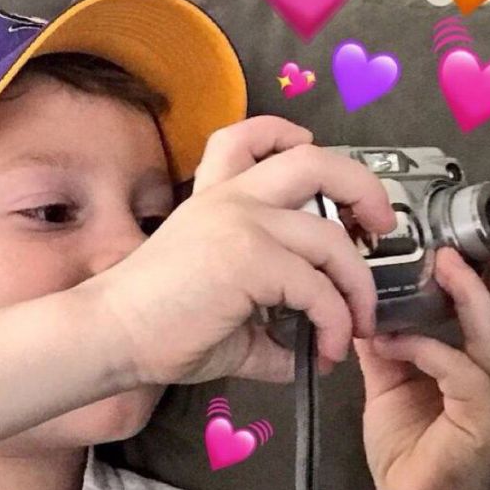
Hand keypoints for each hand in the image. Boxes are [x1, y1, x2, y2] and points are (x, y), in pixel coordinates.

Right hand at [90, 115, 396, 386]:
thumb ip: (267, 325)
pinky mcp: (250, 258)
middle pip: (315, 161)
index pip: (249, 138)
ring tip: (357, 323)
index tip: (312, 152)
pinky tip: (327, 349)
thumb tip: (304, 353)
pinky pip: (319, 288)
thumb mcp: (222, 313)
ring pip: (331, 236)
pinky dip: (335, 322)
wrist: (110, 334)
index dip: (288, 135)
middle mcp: (231, 200)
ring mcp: (242, 223)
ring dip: (358, 285)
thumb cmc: (153, 325)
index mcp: (215, 201)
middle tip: (379, 227)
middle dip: (365, 189)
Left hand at [353, 244, 489, 489]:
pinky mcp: (487, 418)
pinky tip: (392, 338)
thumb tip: (366, 307)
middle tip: (475, 234)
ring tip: (445, 263)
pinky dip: (426, 346)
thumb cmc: (410, 451)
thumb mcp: (394, 384)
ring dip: (470, 295)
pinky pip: (459, 368)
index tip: (469, 236)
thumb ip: (388, 345)